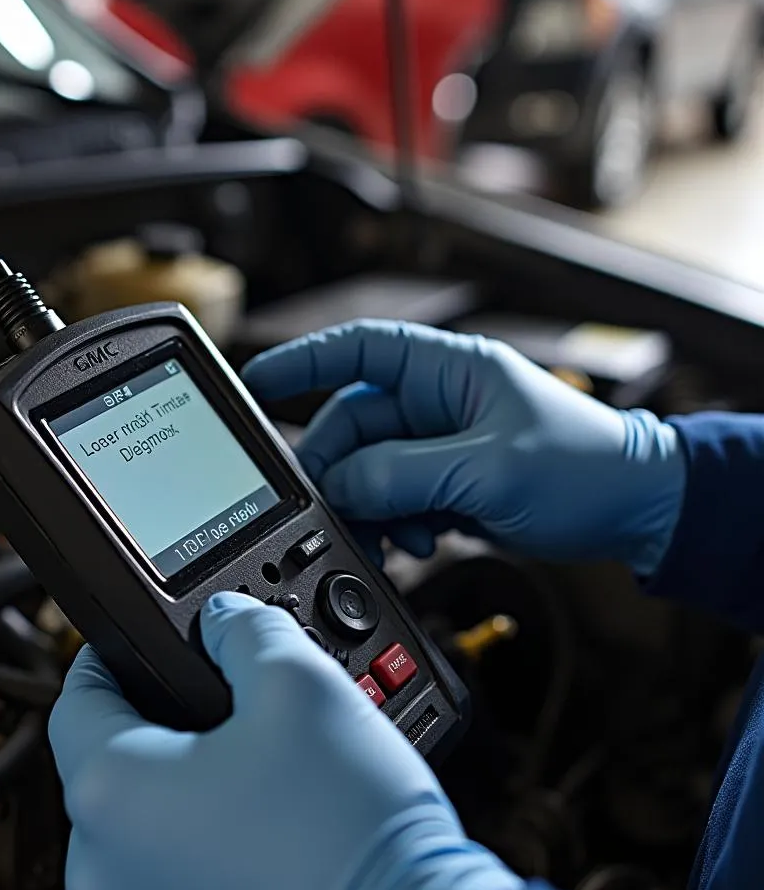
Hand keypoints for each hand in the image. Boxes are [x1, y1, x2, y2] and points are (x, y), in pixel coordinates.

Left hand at [48, 594, 520, 889]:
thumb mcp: (300, 684)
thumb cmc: (348, 832)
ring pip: (142, 821)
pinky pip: (168, 874)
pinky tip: (259, 823)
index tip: (135, 640)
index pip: (77, 698)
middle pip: (111, 761)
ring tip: (255, 765)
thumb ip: (245, 629)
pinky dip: (200, 842)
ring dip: (183, 784)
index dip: (108, 654)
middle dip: (161, 720)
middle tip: (222, 701)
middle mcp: (104, 869)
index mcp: (112, 794)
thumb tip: (226, 616)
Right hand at [242, 320, 685, 574]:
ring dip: (373, 508)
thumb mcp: (489, 469)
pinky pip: (393, 499)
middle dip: (342, 472)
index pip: (356, 349)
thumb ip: (404, 474)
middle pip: (352, 426)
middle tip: (339, 510)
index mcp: (446, 369)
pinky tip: (422, 541)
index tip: (256, 382)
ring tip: (400, 536)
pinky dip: (396, 524)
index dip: (302, 361)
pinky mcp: (445, 483)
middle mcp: (434, 401)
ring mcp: (437, 445)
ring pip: (369, 471)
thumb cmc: (585, 467)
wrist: (633, 511)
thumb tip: (340, 485)